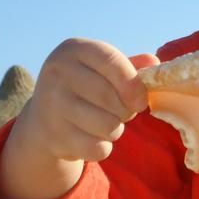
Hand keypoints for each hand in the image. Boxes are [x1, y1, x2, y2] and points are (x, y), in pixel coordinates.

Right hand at [12, 38, 159, 162]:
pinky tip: (90, 138)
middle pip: (111, 98)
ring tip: (104, 123)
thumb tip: (154, 63)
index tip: (141, 101)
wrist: (44, 117)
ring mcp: (51, 105)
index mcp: (74, 49)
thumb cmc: (85, 87)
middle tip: (119, 112)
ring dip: (115, 130)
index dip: (133, 83)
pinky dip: (102, 148)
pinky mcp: (52, 135)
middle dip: (125, 110)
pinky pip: (97, 148)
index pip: (112, 61)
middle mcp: (58, 73)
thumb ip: (131, 66)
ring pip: (108, 126)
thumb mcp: (104, 69)